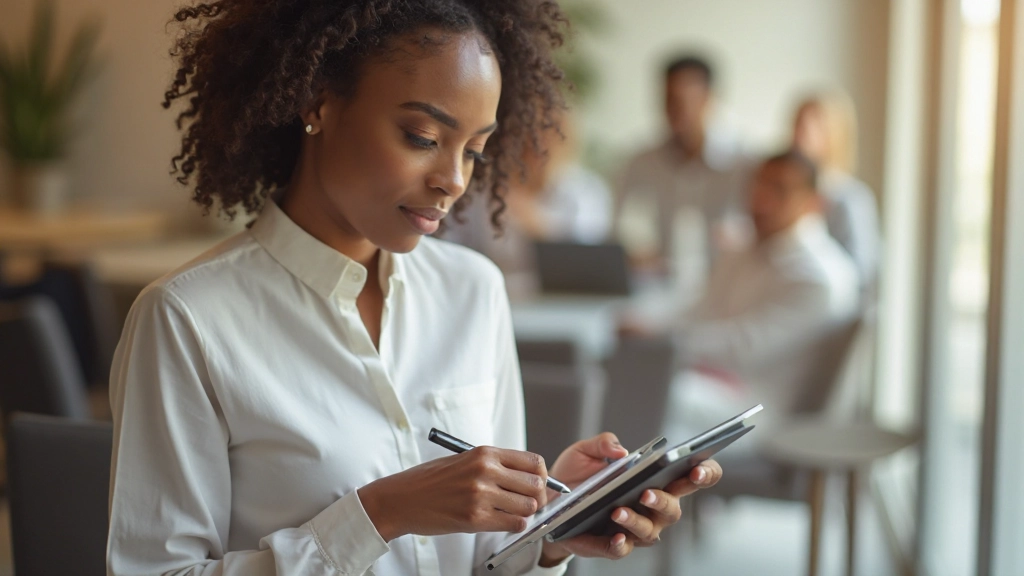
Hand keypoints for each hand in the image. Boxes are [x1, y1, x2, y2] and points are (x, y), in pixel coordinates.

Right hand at [358, 446, 548, 540]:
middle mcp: (486, 471)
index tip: (538, 484)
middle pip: (536, 485)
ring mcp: (481, 495)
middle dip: (538, 497)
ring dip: (524, 512)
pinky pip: (514, 524)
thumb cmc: (429, 481)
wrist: (402, 499)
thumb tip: (527, 477)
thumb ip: (494, 465)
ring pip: (528, 507)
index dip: (541, 476)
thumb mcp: (464, 460)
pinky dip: (514, 525)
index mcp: (485, 453)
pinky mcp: (475, 519)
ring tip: (511, 512)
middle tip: (529, 503)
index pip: (533, 462)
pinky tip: (503, 522)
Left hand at [538, 434, 722, 565]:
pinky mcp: (613, 545)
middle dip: (664, 500)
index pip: (691, 478)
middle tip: (647, 492)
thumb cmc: (577, 475)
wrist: (549, 502)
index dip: (705, 473)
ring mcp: (635, 529)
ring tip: (618, 510)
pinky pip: (623, 549)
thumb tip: (620, 450)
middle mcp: (652, 508)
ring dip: (636, 520)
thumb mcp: (586, 451)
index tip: (698, 468)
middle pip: (674, 508)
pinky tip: (614, 534)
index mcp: (655, 480)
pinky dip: (620, 543)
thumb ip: (604, 443)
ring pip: (649, 530)